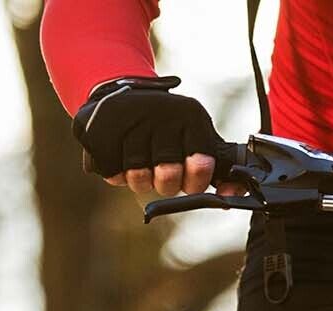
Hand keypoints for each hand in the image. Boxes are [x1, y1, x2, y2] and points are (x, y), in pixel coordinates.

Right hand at [71, 75, 226, 199]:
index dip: (195, 181)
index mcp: (192, 116)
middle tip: (162, 172)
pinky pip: (113, 173)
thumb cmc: (169, 129)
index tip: (190, 180)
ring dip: (140, 179)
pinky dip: (117, 174)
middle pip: (169, 175)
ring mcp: (132, 117)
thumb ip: (220, 172)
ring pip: (139, 175)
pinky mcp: (103, 126)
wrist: (121, 92)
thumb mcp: (198, 140)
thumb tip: (229, 195)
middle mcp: (164, 111)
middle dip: (166, 183)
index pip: (202, 163)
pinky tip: (121, 157)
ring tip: (142, 163)